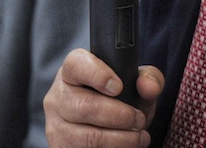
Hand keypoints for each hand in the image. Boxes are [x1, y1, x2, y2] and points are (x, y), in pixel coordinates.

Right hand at [44, 48, 164, 147]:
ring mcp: (56, 125)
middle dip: (120, 115)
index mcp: (73, 71)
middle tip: (139, 119)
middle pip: (85, 106)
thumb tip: (149, 87)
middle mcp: (58, 96)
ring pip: (88, 136)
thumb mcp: (135, 86)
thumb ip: (148, 79)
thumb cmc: (118, 100)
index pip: (76, 65)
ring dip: (120, 139)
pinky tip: (124, 146)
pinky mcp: (59, 147)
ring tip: (138, 137)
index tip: (118, 87)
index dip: (97, 74)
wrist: (104, 128)